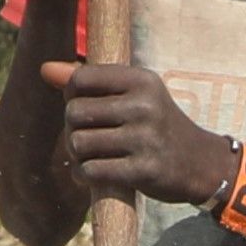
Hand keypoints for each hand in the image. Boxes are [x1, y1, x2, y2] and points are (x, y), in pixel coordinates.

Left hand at [52, 62, 232, 209]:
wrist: (201, 163)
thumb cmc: (157, 125)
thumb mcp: (133, 95)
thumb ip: (88, 81)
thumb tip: (44, 69)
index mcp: (142, 80)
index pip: (80, 79)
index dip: (71, 95)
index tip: (85, 108)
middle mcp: (145, 105)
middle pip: (74, 113)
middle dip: (72, 129)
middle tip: (87, 137)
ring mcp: (146, 139)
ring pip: (79, 144)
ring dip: (77, 155)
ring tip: (90, 156)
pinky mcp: (144, 171)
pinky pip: (91, 171)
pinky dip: (83, 175)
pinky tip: (92, 174)